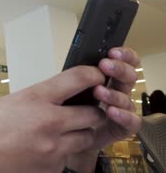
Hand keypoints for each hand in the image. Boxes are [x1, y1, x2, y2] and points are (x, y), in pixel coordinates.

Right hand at [0, 61, 112, 171]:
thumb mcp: (14, 100)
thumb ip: (42, 97)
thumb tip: (66, 95)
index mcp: (37, 98)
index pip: (79, 79)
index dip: (93, 75)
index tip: (96, 76)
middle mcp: (50, 121)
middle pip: (93, 114)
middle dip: (92, 111)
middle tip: (85, 110)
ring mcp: (53, 148)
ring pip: (86, 138)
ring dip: (80, 133)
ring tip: (62, 132)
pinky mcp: (51, 168)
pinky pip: (69, 157)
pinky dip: (62, 152)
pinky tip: (44, 149)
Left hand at [67, 47, 141, 170]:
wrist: (56, 136)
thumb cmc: (60, 108)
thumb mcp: (62, 88)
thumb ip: (72, 76)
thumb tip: (75, 60)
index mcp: (105, 77)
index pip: (122, 61)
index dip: (122, 55)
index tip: (112, 51)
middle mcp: (116, 91)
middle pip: (128, 77)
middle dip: (119, 69)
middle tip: (105, 66)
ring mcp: (119, 110)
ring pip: (127, 99)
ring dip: (114, 93)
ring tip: (99, 91)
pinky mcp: (119, 129)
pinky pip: (131, 123)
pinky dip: (124, 116)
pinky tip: (111, 111)